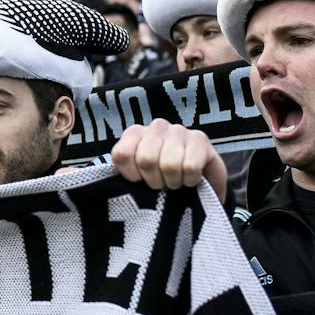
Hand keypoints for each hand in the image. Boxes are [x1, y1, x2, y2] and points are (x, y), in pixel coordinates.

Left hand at [111, 119, 226, 201]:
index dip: (132, 175)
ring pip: (169, 164)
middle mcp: (156, 127)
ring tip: (176, 181)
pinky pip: (190, 167)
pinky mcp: (200, 139)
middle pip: (146, 159)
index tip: (140, 181)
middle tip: (161, 184)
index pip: (122, 154)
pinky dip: (190, 180)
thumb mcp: (138, 179)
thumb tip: (113, 186)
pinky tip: (190, 178)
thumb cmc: (163, 181)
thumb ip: (121, 177)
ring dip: (173, 182)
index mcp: (134, 133)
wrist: (201, 187)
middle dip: (154, 181)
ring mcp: (179, 130)